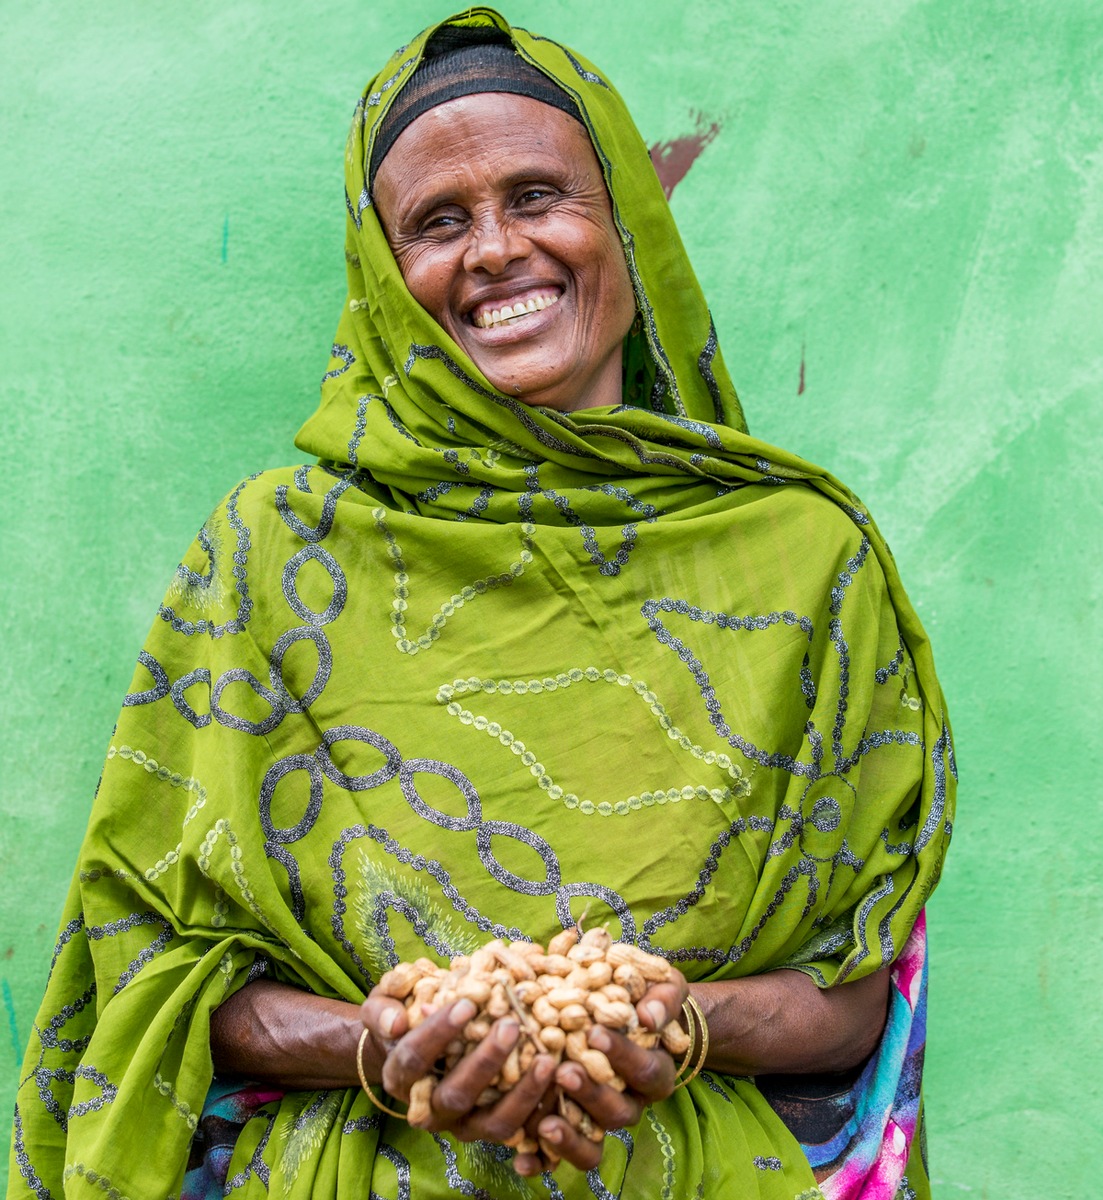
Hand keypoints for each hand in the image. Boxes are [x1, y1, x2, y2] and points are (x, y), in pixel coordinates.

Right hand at [360, 993, 557, 1146]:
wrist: (416, 1047)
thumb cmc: (403, 1015)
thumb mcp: (383, 1004)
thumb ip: (382, 1009)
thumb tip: (396, 1023)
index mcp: (399, 1077)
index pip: (414, 1057)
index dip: (439, 1031)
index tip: (467, 1002)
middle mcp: (429, 1110)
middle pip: (456, 1095)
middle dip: (486, 1061)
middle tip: (512, 1025)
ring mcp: (462, 1125)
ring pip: (493, 1122)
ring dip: (522, 1092)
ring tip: (548, 1058)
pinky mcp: (491, 1130)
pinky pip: (520, 1128)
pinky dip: (541, 1106)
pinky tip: (559, 1075)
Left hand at [513, 971, 689, 1176]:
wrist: (635, 1017)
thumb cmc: (649, 998)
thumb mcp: (665, 988)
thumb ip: (664, 999)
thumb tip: (648, 1016)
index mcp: (654, 1072)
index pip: (644, 1070)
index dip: (621, 1054)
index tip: (594, 1032)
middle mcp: (630, 1102)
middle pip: (617, 1112)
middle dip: (590, 1094)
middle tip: (564, 1072)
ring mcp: (601, 1120)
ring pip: (593, 1142)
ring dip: (569, 1135)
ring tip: (545, 1121)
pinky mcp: (575, 1131)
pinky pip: (562, 1157)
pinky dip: (542, 1160)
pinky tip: (520, 1159)